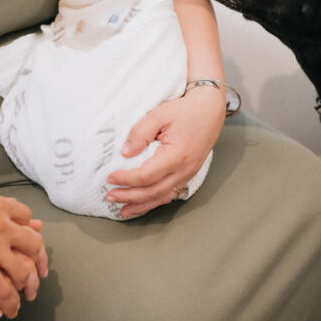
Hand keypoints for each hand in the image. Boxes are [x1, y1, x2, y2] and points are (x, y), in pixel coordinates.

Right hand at [0, 184, 47, 318]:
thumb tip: (12, 204)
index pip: (26, 217)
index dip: (30, 228)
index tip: (31, 235)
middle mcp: (1, 229)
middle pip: (33, 245)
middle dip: (39, 259)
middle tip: (39, 270)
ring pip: (21, 272)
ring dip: (25, 284)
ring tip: (25, 293)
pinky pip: (1, 291)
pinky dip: (6, 302)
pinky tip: (7, 310)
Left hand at [105, 86, 223, 217]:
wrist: (210, 110)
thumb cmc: (186, 111)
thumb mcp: (159, 115)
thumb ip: (140, 133)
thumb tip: (126, 153)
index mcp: (176, 155)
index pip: (146, 175)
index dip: (126, 179)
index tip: (110, 177)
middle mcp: (184, 170)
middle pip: (153, 191)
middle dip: (129, 196)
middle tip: (110, 196)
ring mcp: (188, 174)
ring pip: (162, 197)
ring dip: (141, 205)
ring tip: (124, 210)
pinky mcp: (188, 174)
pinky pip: (170, 193)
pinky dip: (155, 201)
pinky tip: (143, 204)